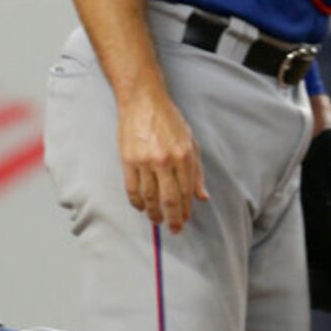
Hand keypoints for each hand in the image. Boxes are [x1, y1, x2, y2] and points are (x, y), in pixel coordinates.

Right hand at [118, 87, 207, 233]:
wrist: (143, 101)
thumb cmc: (169, 120)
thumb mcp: (190, 141)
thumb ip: (196, 171)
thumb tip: (202, 196)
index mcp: (184, 155)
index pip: (186, 191)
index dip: (185, 210)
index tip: (184, 220)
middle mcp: (165, 161)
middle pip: (169, 199)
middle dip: (172, 218)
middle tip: (173, 229)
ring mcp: (145, 161)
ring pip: (149, 197)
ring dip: (153, 213)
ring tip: (156, 220)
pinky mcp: (128, 160)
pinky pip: (132, 189)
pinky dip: (137, 202)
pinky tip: (141, 207)